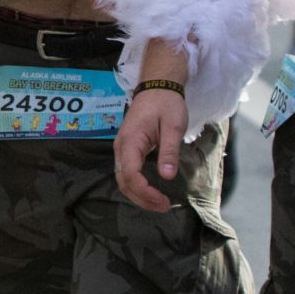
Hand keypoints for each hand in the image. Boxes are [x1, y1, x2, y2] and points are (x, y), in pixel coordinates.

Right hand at [114, 87, 187, 212]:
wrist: (157, 87)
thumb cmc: (166, 104)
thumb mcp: (173, 127)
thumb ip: (169, 151)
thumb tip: (166, 176)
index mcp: (130, 141)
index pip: (130, 174)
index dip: (145, 191)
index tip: (163, 200)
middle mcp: (121, 147)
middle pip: (123, 181)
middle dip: (142, 198)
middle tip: (163, 207)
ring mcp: (122, 148)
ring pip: (123, 179)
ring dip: (138, 194)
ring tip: (158, 203)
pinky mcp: (127, 148)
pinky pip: (126, 172)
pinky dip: (137, 185)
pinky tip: (151, 190)